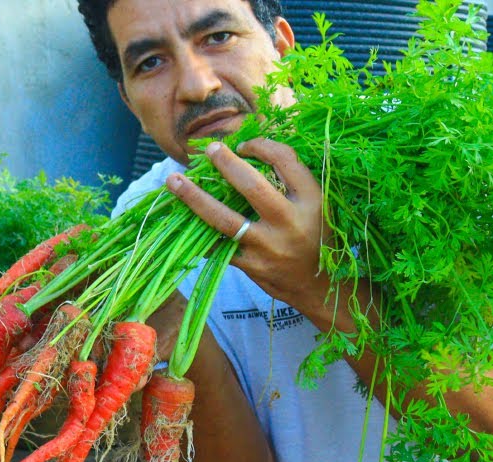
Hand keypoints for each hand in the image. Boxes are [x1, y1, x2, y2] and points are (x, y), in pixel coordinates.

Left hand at [165, 139, 331, 307]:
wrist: (319, 286)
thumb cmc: (315, 237)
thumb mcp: (316, 205)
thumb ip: (290, 181)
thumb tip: (249, 150)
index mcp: (311, 200)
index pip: (285, 160)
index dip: (261, 146)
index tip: (244, 145)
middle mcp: (289, 222)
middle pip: (252, 186)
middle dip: (226, 164)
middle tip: (210, 149)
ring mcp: (268, 246)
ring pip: (225, 219)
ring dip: (195, 198)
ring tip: (173, 180)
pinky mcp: (251, 266)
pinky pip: (217, 246)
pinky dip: (198, 233)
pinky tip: (179, 219)